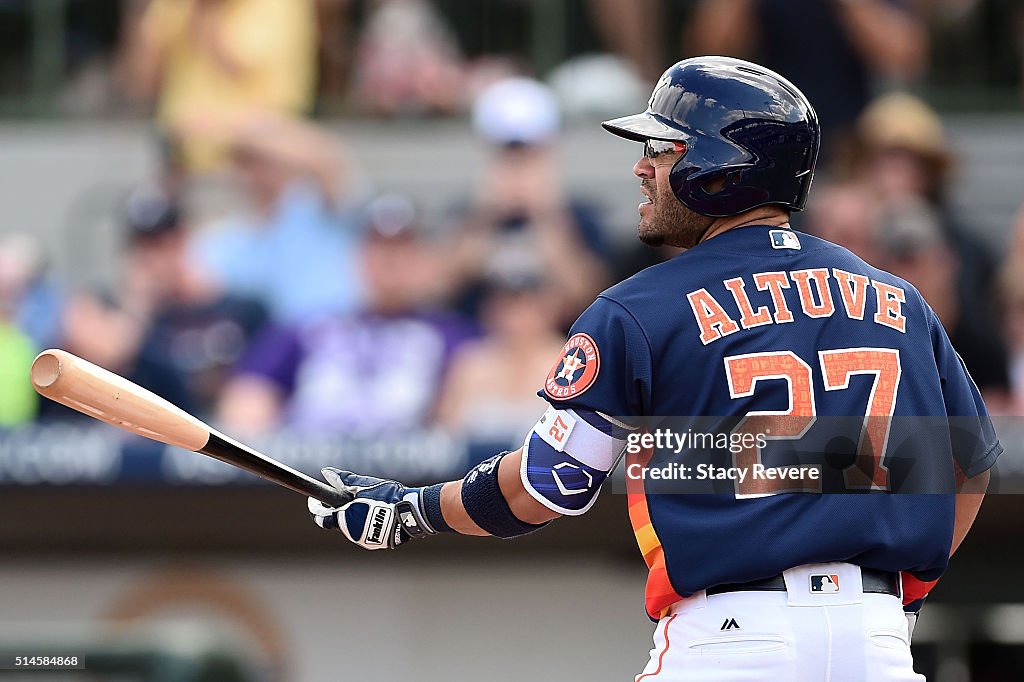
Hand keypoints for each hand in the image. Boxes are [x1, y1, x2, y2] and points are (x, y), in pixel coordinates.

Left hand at [307, 468, 436, 549]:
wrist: (412, 513)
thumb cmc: (388, 497)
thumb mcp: (365, 484)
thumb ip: (344, 479)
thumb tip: (326, 473)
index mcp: (345, 519)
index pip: (321, 517)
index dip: (316, 508)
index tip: (314, 500)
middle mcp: (351, 533)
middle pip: (339, 520)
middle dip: (341, 508)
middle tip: (350, 496)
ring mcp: (364, 540)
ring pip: (353, 526)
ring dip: (355, 515)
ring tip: (368, 502)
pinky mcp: (376, 544)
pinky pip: (365, 532)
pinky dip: (366, 523)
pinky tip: (377, 513)